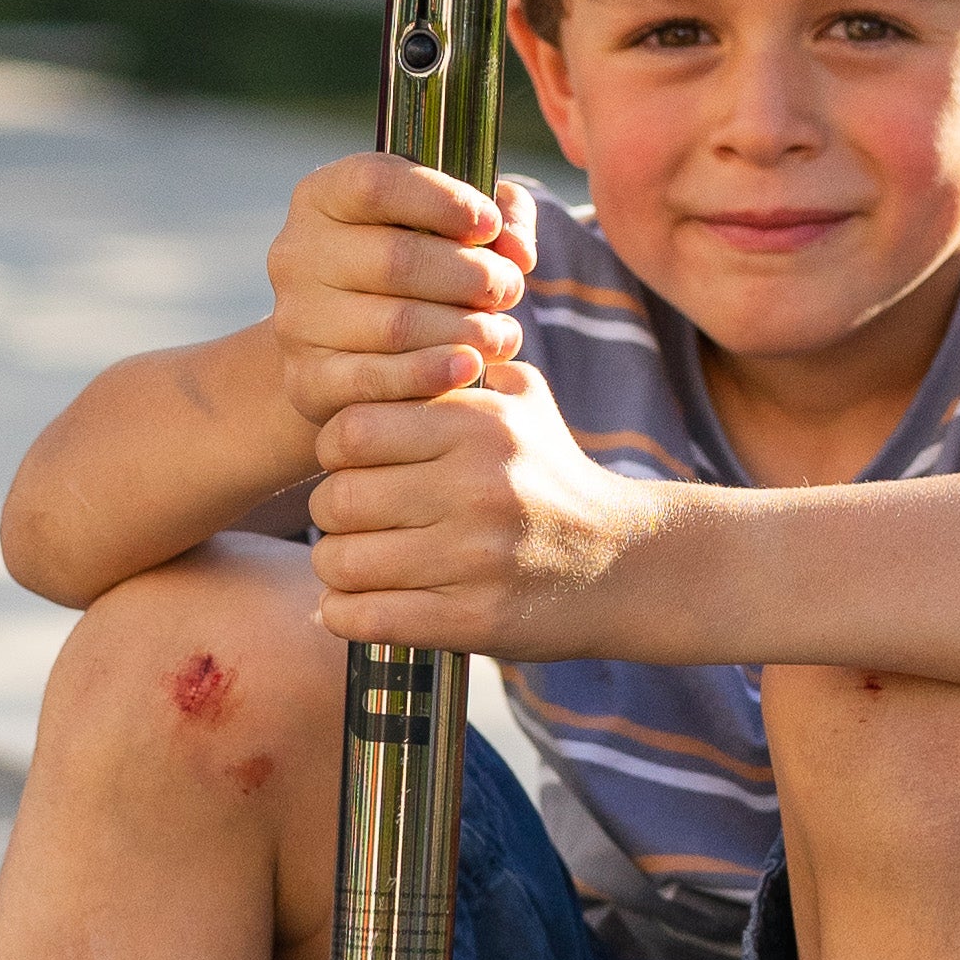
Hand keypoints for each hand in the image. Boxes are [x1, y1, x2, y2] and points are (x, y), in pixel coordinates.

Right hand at [266, 157, 539, 438]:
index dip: (442, 201)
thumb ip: (495, 215)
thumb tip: (515, 249)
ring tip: (502, 332)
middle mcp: (296, 255)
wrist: (352, 352)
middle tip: (510, 288)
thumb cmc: (415, 272)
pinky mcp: (307, 380)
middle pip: (395, 259)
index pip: (375, 184)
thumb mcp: (450, 225)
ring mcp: (296, 321)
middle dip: (470, 274)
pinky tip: (471, 366)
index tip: (489, 225)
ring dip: (464, 329)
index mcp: (322, 197)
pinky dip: (432, 374)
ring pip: (395, 324)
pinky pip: (376, 380)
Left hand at [308, 360, 670, 657]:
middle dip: (330, 512)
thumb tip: (406, 342)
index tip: (351, 465)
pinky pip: (370, 618)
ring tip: (350, 563)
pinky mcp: (475, 618)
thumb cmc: (558, 481)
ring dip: (335, 567)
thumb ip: (468, 367)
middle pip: (339, 498)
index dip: (334, 450)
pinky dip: (344, 616)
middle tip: (348, 519)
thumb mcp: (529, 406)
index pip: (351, 430)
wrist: (629, 564)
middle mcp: (477, 486)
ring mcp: (476, 557)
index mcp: (479, 427)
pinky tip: (351, 608)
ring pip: (344, 561)